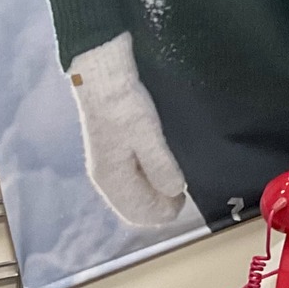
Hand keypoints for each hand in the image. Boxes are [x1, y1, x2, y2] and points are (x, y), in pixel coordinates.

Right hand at [70, 32, 187, 227]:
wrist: (102, 74)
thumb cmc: (125, 104)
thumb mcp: (148, 134)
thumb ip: (160, 166)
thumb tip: (175, 191)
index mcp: (112, 178)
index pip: (140, 213)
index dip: (166, 210)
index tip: (185, 193)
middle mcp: (104, 178)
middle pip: (134, 209)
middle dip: (159, 204)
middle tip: (182, 186)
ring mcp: (105, 165)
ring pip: (131, 196)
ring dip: (152, 193)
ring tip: (173, 174)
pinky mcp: (108, 152)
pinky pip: (128, 182)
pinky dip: (144, 182)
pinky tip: (157, 165)